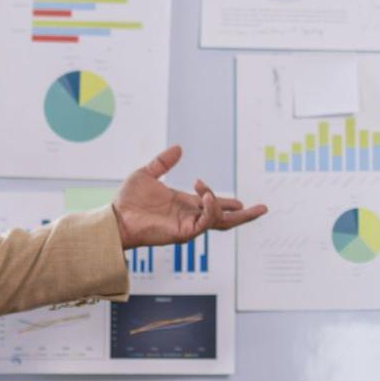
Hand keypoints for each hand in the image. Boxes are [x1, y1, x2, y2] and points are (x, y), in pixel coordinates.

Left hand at [111, 145, 266, 247]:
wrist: (116, 217)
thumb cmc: (128, 200)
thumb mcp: (147, 173)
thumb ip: (163, 162)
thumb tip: (178, 148)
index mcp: (184, 204)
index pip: (213, 204)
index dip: (226, 200)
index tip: (219, 191)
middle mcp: (189, 215)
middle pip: (225, 218)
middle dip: (245, 214)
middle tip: (263, 208)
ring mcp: (188, 225)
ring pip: (219, 220)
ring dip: (224, 206)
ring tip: (221, 196)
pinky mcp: (183, 232)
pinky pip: (205, 222)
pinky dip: (211, 210)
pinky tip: (208, 196)